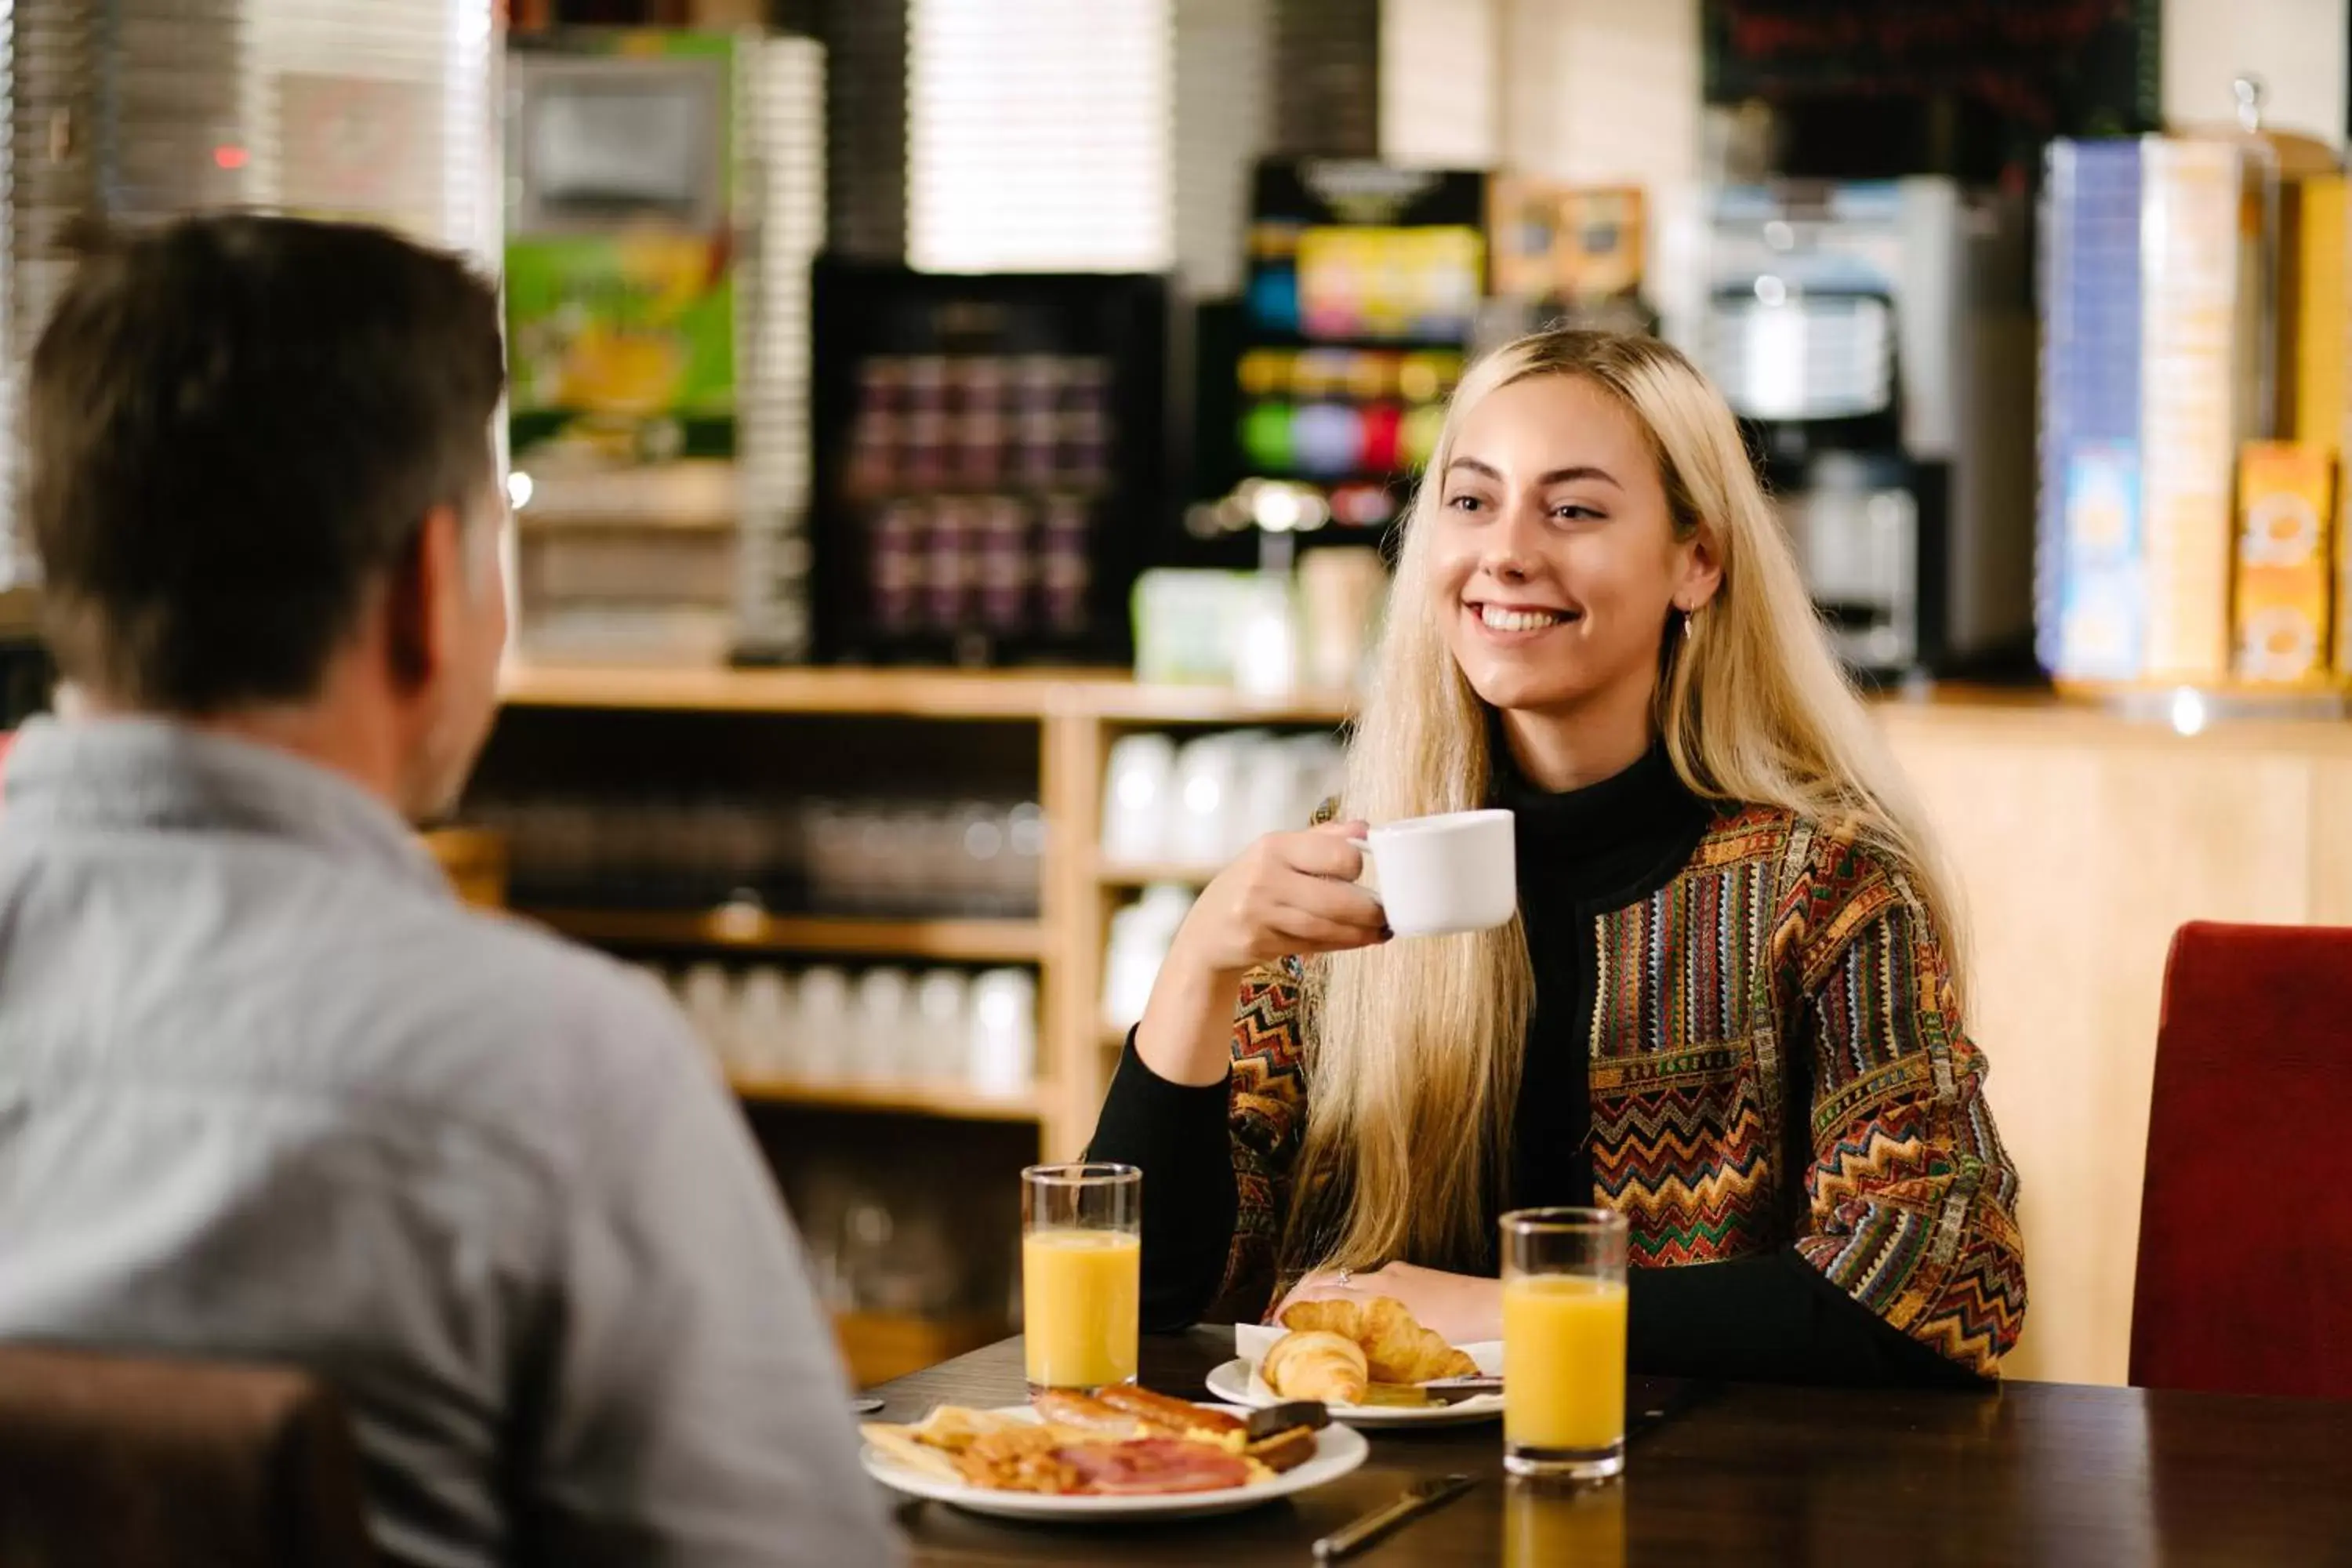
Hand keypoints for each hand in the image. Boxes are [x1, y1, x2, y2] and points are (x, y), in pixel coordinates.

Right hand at [1166, 820, 1386, 978]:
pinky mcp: (1258, 943)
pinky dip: (1340, 944)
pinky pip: (1312, 945)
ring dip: (1360, 933)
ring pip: (1325, 927)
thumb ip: (1323, 839)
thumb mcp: (1278, 853)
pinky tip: (1357, 940)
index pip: (1335, 854)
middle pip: (1334, 898)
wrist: (1206, 931)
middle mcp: (1264, 877)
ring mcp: (1259, 912)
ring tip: (1380, 931)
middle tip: (1387, 913)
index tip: (1366, 874)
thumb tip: (1366, 828)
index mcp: (1274, 845)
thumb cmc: (1252, 885)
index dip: (1357, 866)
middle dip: (1369, 910)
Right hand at [1274, 1261, 1502, 1345]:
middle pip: (1324, 1280)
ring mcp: (1395, 1274)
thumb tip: (1344, 1363)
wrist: (1497, 1308)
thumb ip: (1375, 1353)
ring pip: (1344, 1278)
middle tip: (1280, 1318)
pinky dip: (1347, 1290)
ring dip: (1319, 1292)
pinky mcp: (1409, 1273)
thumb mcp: (1413, 1353)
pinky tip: (1347, 1307)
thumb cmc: (1464, 1337)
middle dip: (1297, 1296)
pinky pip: (1367, 1278)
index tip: (1277, 1324)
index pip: (1321, 1296)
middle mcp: (1381, 1281)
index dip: (1294, 1309)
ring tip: (1303, 1312)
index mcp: (1379, 1299)